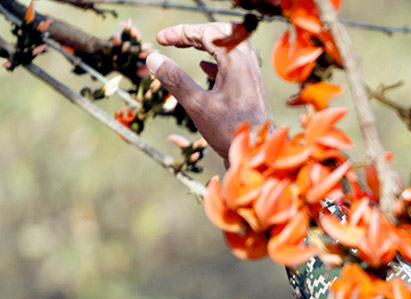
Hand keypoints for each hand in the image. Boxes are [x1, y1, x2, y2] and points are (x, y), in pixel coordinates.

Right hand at [148, 22, 271, 160]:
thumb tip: (152, 58)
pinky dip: (216, 60)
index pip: (207, 34)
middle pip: (220, 34)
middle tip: (173, 40)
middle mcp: (248, 64)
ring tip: (186, 46)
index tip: (160, 40)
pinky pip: (234, 63)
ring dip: (206, 45)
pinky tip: (203, 67)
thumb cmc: (230, 131)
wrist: (257, 154)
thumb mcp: (197, 105)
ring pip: (229, 47)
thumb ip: (175, 79)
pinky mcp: (251, 87)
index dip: (181, 33)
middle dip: (194, 33)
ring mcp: (252, 75)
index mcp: (236, 62)